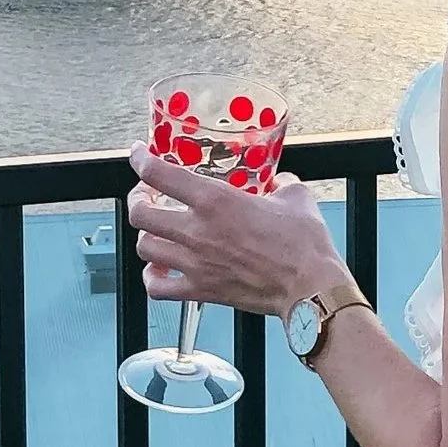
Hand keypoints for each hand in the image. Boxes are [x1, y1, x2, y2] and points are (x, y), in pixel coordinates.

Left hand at [126, 156, 351, 317]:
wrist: (310, 287)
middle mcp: (198, 231)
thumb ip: (280, 184)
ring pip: (144, 247)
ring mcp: (195, 264)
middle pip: (140, 213)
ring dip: (146, 235)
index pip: (160, 174)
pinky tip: (160, 269)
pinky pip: (157, 288)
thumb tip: (278, 181)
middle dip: (137, 200)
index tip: (138, 155)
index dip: (140, 160)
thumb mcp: (295, 196)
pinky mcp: (201, 291)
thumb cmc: (304, 243)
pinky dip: (151, 277)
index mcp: (216, 200)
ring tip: (156, 230)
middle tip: (147, 195)